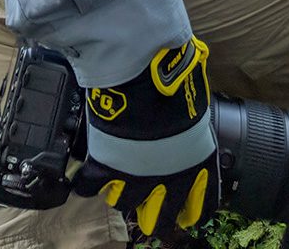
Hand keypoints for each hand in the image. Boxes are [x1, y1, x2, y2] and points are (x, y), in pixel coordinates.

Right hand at [72, 37, 218, 235]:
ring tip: (117, 177)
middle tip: (149, 205)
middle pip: (160, 220)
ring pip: (123, 204)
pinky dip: (86, 181)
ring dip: (120, 192)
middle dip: (155, 215)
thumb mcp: (195, 105)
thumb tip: (190, 121)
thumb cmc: (175, 76)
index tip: (187, 209)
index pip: (201, 205)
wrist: (143, 68)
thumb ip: (191, 127)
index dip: (192, 209)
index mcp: (195, 164)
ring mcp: (134, 176)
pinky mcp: (104, 166)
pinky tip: (89, 172)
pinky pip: (90, 187)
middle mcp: (167, 179)